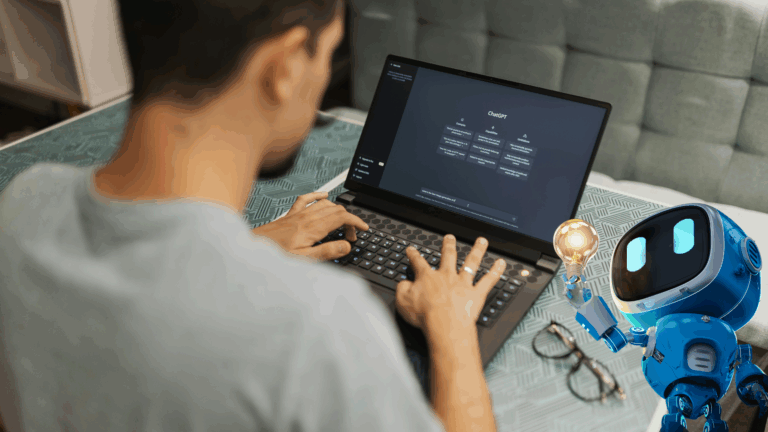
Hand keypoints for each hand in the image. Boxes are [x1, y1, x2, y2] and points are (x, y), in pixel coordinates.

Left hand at [251, 191, 368, 259]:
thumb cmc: (275, 256)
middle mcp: (306, 217)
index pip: (341, 217)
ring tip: (341, 224)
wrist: (252, 249)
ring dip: (337, 211)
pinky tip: (323, 196)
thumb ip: (327, 252)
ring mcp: (298, 214)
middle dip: (349, 220)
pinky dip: (318, 196)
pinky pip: (306, 199)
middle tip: (351, 236)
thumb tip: (346, 246)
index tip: (363, 229)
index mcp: (312, 228)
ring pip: (325, 204)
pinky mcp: (290, 215)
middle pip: (336, 210)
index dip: (356, 222)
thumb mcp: (305, 260)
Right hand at [395, 235, 505, 333]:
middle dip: (448, 245)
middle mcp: (447, 276)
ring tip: (481, 241)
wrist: (444, 325)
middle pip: (448, 256)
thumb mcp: (402, 301)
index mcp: (427, 278)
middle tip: (449, 237)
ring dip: (477, 250)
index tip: (412, 249)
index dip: (414, 255)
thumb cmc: (425, 316)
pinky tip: (501, 263)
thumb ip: (402, 289)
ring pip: (471, 262)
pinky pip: (489, 280)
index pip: (419, 262)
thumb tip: (404, 283)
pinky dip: (496, 271)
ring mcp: (463, 283)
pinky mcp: (476, 294)